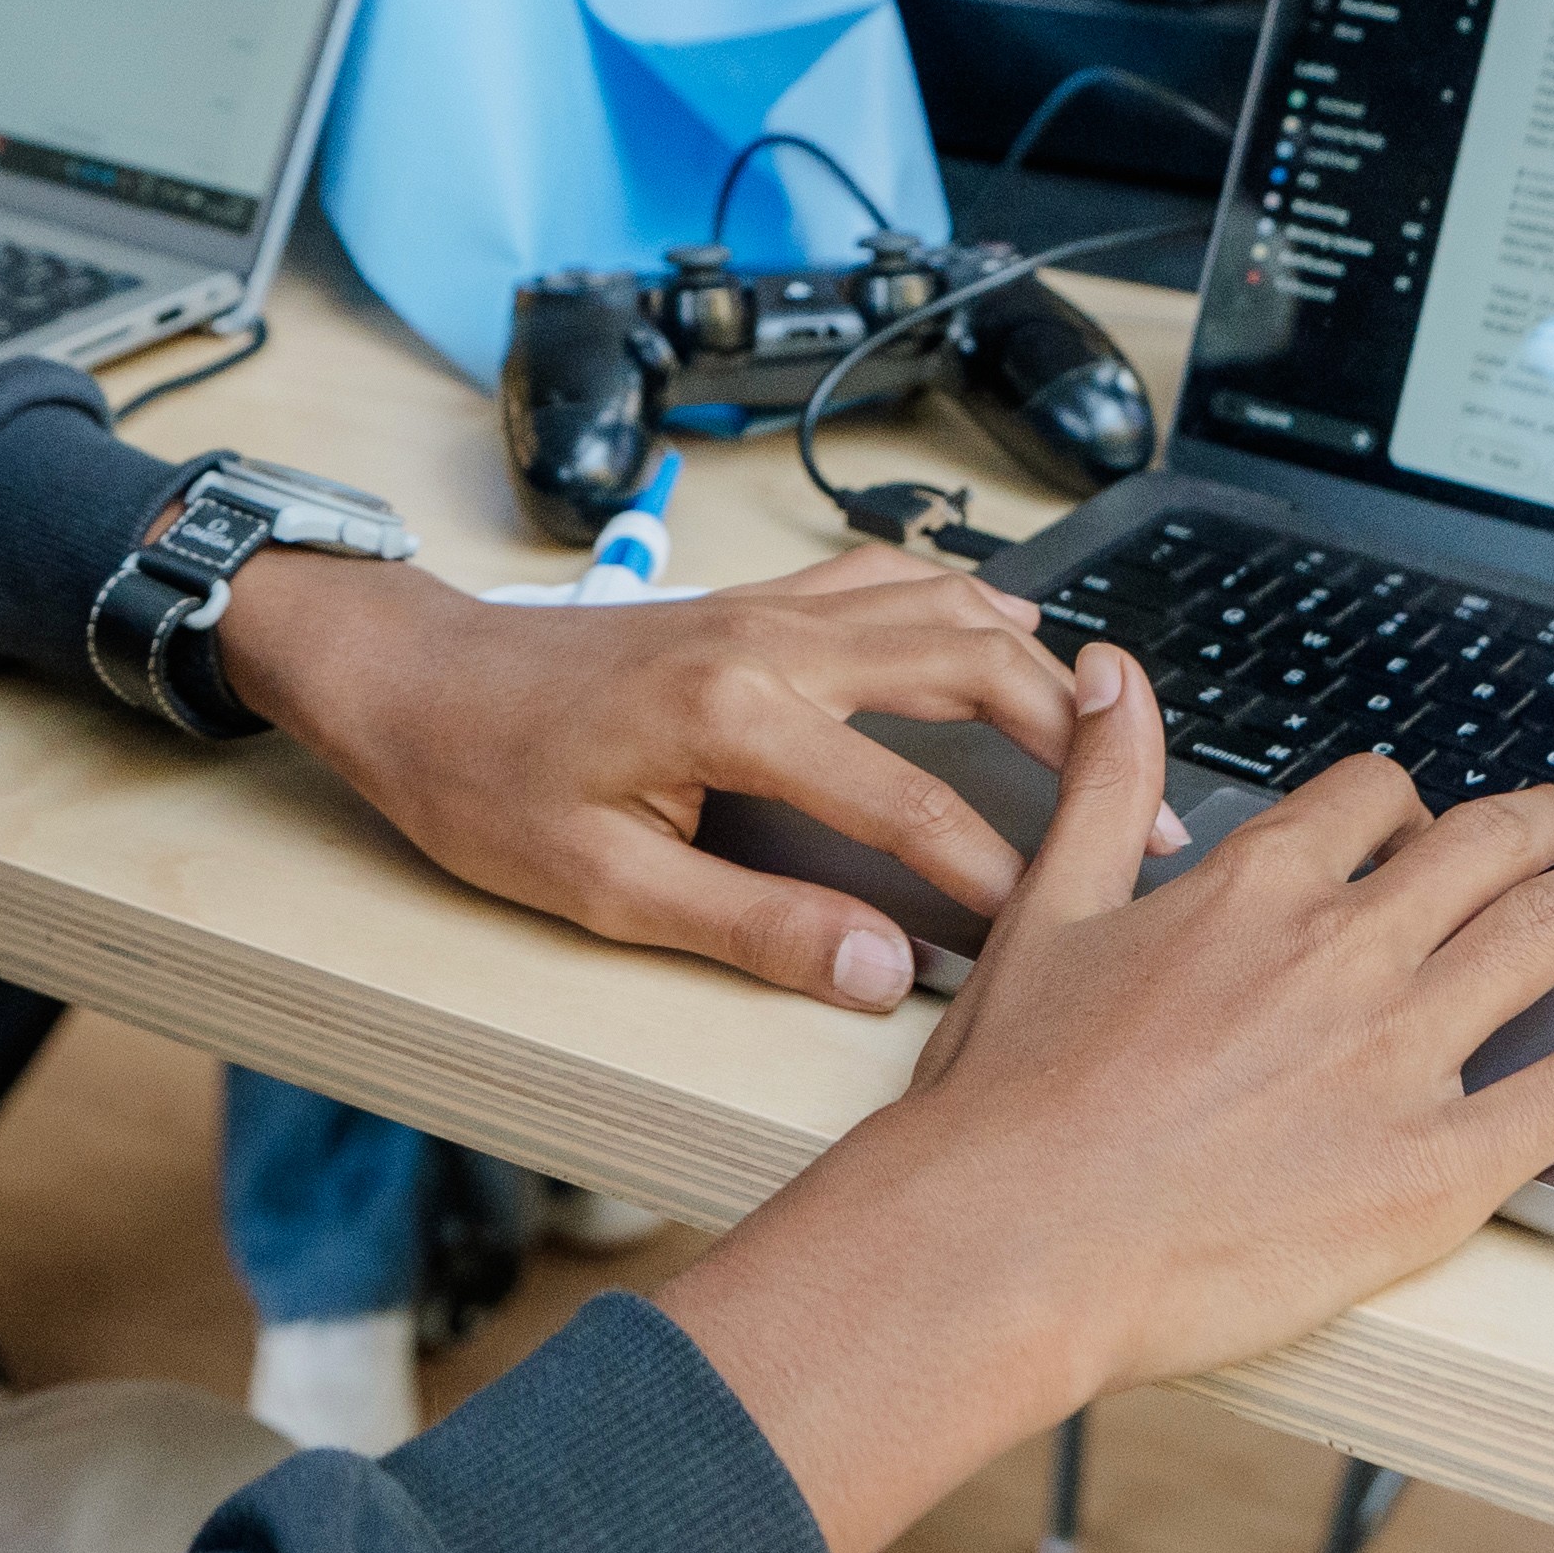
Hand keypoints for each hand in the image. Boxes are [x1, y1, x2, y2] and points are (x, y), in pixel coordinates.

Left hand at [213, 541, 1181, 1010]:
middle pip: (967, 663)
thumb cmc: (484, 785)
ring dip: (1036, 660)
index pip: (910, 802)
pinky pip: (888, 577)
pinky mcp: (753, 598)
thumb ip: (752, 930)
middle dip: (1069, 738)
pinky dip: (966, 598)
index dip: (993, 874)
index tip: (1054, 930)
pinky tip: (1011, 627)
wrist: (410, 682)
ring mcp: (766, 605)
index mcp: (736, 715)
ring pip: (942, 604)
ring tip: (1109, 730)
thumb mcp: (602, 888)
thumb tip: (878, 975)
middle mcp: (769, 639)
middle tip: (1143, 812)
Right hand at [646, 645, 1553, 1552]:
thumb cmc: (1009, 1103)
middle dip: (1552, 823)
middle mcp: (1347, 951)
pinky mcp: (1440, 1165)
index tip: (1425, 816)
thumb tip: (1116, 675)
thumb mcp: (1045, 910)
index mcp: (1255, 887)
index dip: (1406, 804)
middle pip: (1484, 850)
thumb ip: (1103, 786)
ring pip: (1545, 936)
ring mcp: (1403, 1055)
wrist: (1012, 1241)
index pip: (1368, 803)